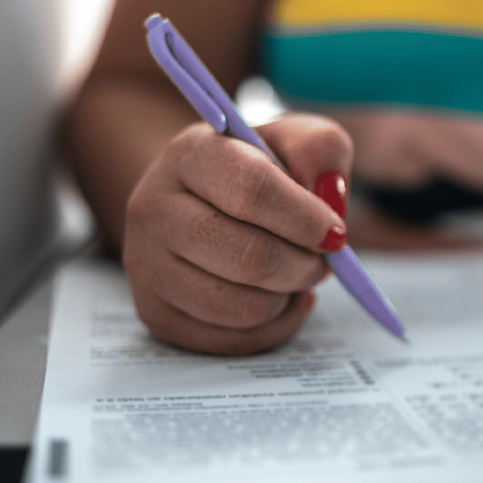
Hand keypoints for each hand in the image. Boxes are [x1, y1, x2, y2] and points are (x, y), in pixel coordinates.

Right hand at [123, 114, 352, 354]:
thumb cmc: (256, 170)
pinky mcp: (155, 313)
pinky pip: (234, 341)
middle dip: (304, 265)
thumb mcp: (292, 141)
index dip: (305, 218)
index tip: (335, 234)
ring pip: (243, 308)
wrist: (201, 200)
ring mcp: (147, 266)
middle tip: (322, 260)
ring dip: (289, 297)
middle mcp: (153, 209)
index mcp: (189, 155)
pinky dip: (274, 325)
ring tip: (295, 273)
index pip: (252, 190)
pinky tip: (279, 298)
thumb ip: (320, 149)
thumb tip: (329, 194)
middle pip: (250, 258)